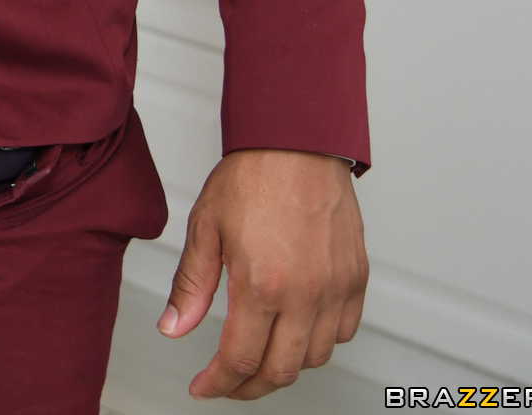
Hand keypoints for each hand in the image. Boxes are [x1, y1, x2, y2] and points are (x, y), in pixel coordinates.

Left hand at [159, 149, 367, 398]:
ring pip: (315, 357)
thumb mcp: (205, 229)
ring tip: (258, 356)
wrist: (296, 144)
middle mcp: (305, 294)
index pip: (241, 359)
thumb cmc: (251, 177)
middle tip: (227, 382)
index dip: (219, 383)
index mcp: (262, 285)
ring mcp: (336, 288)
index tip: (205, 387)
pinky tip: (297, 331)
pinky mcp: (356, 278)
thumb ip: (192, 286)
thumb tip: (175, 328)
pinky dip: (320, 343)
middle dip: (250, 386)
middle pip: (281, 370)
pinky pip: (343, 331)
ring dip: (284, 366)